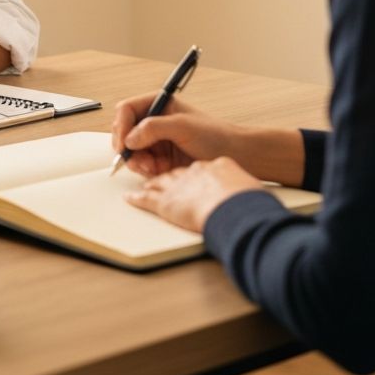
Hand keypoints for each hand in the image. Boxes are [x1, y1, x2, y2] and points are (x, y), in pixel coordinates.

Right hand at [111, 93, 243, 176]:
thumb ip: (153, 128)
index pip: (127, 110)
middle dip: (127, 146)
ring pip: (131, 150)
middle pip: (125, 131)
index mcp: (159, 104)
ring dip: (136, 160)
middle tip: (134, 158)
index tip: (123, 142)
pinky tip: (156, 171)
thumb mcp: (183, 126)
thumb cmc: (216, 136)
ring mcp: (157, 141)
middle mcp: (154, 121)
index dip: (121, 125)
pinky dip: (144, 169)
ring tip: (150, 167)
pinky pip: (142, 164)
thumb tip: (130, 138)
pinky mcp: (161, 159)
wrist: (237, 157)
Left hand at [125, 157, 264, 231]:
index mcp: (208, 167)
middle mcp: (189, 174)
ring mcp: (176, 187)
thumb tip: (236, 186)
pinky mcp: (165, 203)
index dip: (188, 173)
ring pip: (156, 181)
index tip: (192, 180)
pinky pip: (145, 198)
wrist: (235, 207)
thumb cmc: (244, 197)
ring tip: (145, 183)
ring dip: (149, 182)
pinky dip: (136, 198)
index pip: (192, 167)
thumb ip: (232, 178)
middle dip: (162, 172)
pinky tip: (130, 198)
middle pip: (171, 171)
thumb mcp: (239, 178)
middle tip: (156, 175)